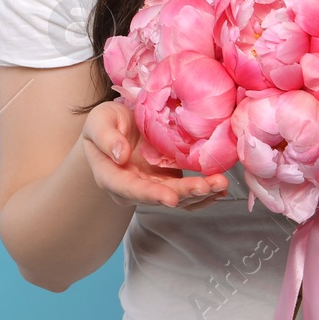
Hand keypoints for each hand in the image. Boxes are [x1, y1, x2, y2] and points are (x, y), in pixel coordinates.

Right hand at [80, 101, 228, 210]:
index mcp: (112, 177)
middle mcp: (134, 189)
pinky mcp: (168, 180)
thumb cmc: (105, 122)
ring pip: (177, 198)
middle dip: (184, 194)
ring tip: (220, 184)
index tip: (170, 198)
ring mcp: (153, 186)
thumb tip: (120, 155)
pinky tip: (220, 189)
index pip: (130, 189)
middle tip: (206, 187)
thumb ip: (105, 137)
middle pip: (159, 196)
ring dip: (200, 194)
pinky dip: (204, 194)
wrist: (117, 127)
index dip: (151, 195)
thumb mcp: (98, 121)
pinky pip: (186, 193)